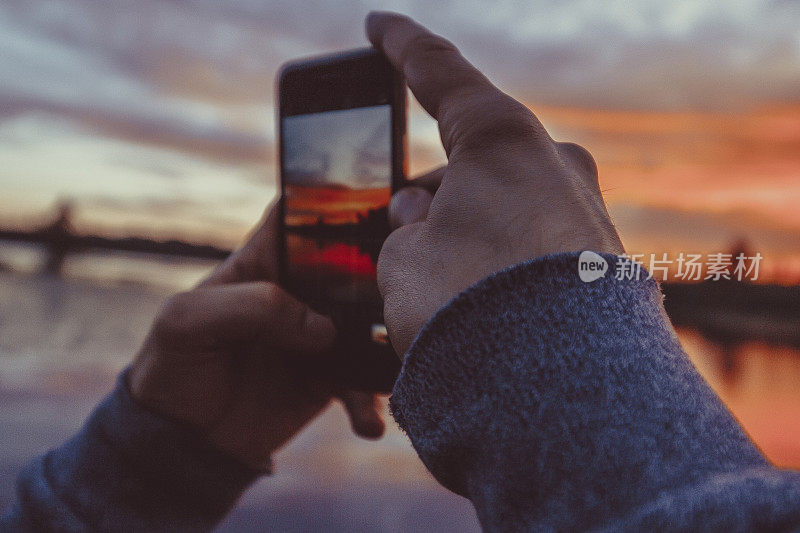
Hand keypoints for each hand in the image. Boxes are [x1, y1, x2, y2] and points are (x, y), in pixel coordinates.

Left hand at [129, 205, 384, 469]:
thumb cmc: (173, 366)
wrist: (181, 443)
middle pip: (352, 262)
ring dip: (388, 335)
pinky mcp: (329, 377)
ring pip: (370, 320)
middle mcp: (298, 292)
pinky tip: (367, 424)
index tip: (373, 194)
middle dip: (382, 266)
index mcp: (262, 262)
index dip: (332, 196)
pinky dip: (368, 401)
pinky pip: (362, 383)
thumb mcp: (187, 321)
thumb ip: (250, 307)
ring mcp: (318, 334)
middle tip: (407, 280)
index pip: (300, 214)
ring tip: (399, 359)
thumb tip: (323, 327)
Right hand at [368, 12, 624, 355]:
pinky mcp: (606, 264)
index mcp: (504, 140)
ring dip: (463, 234)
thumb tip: (424, 218)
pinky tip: (482, 309)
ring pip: (503, 208)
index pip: (442, 75)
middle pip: (474, 160)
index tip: (379, 24)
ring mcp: (588, 214)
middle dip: (431, 191)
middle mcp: (557, 165)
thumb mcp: (404, 260)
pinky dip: (499, 267)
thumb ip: (407, 227)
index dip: (402, 49)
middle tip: (397, 233)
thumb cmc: (469, 311)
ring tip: (436, 291)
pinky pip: (533, 250)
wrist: (559, 394)